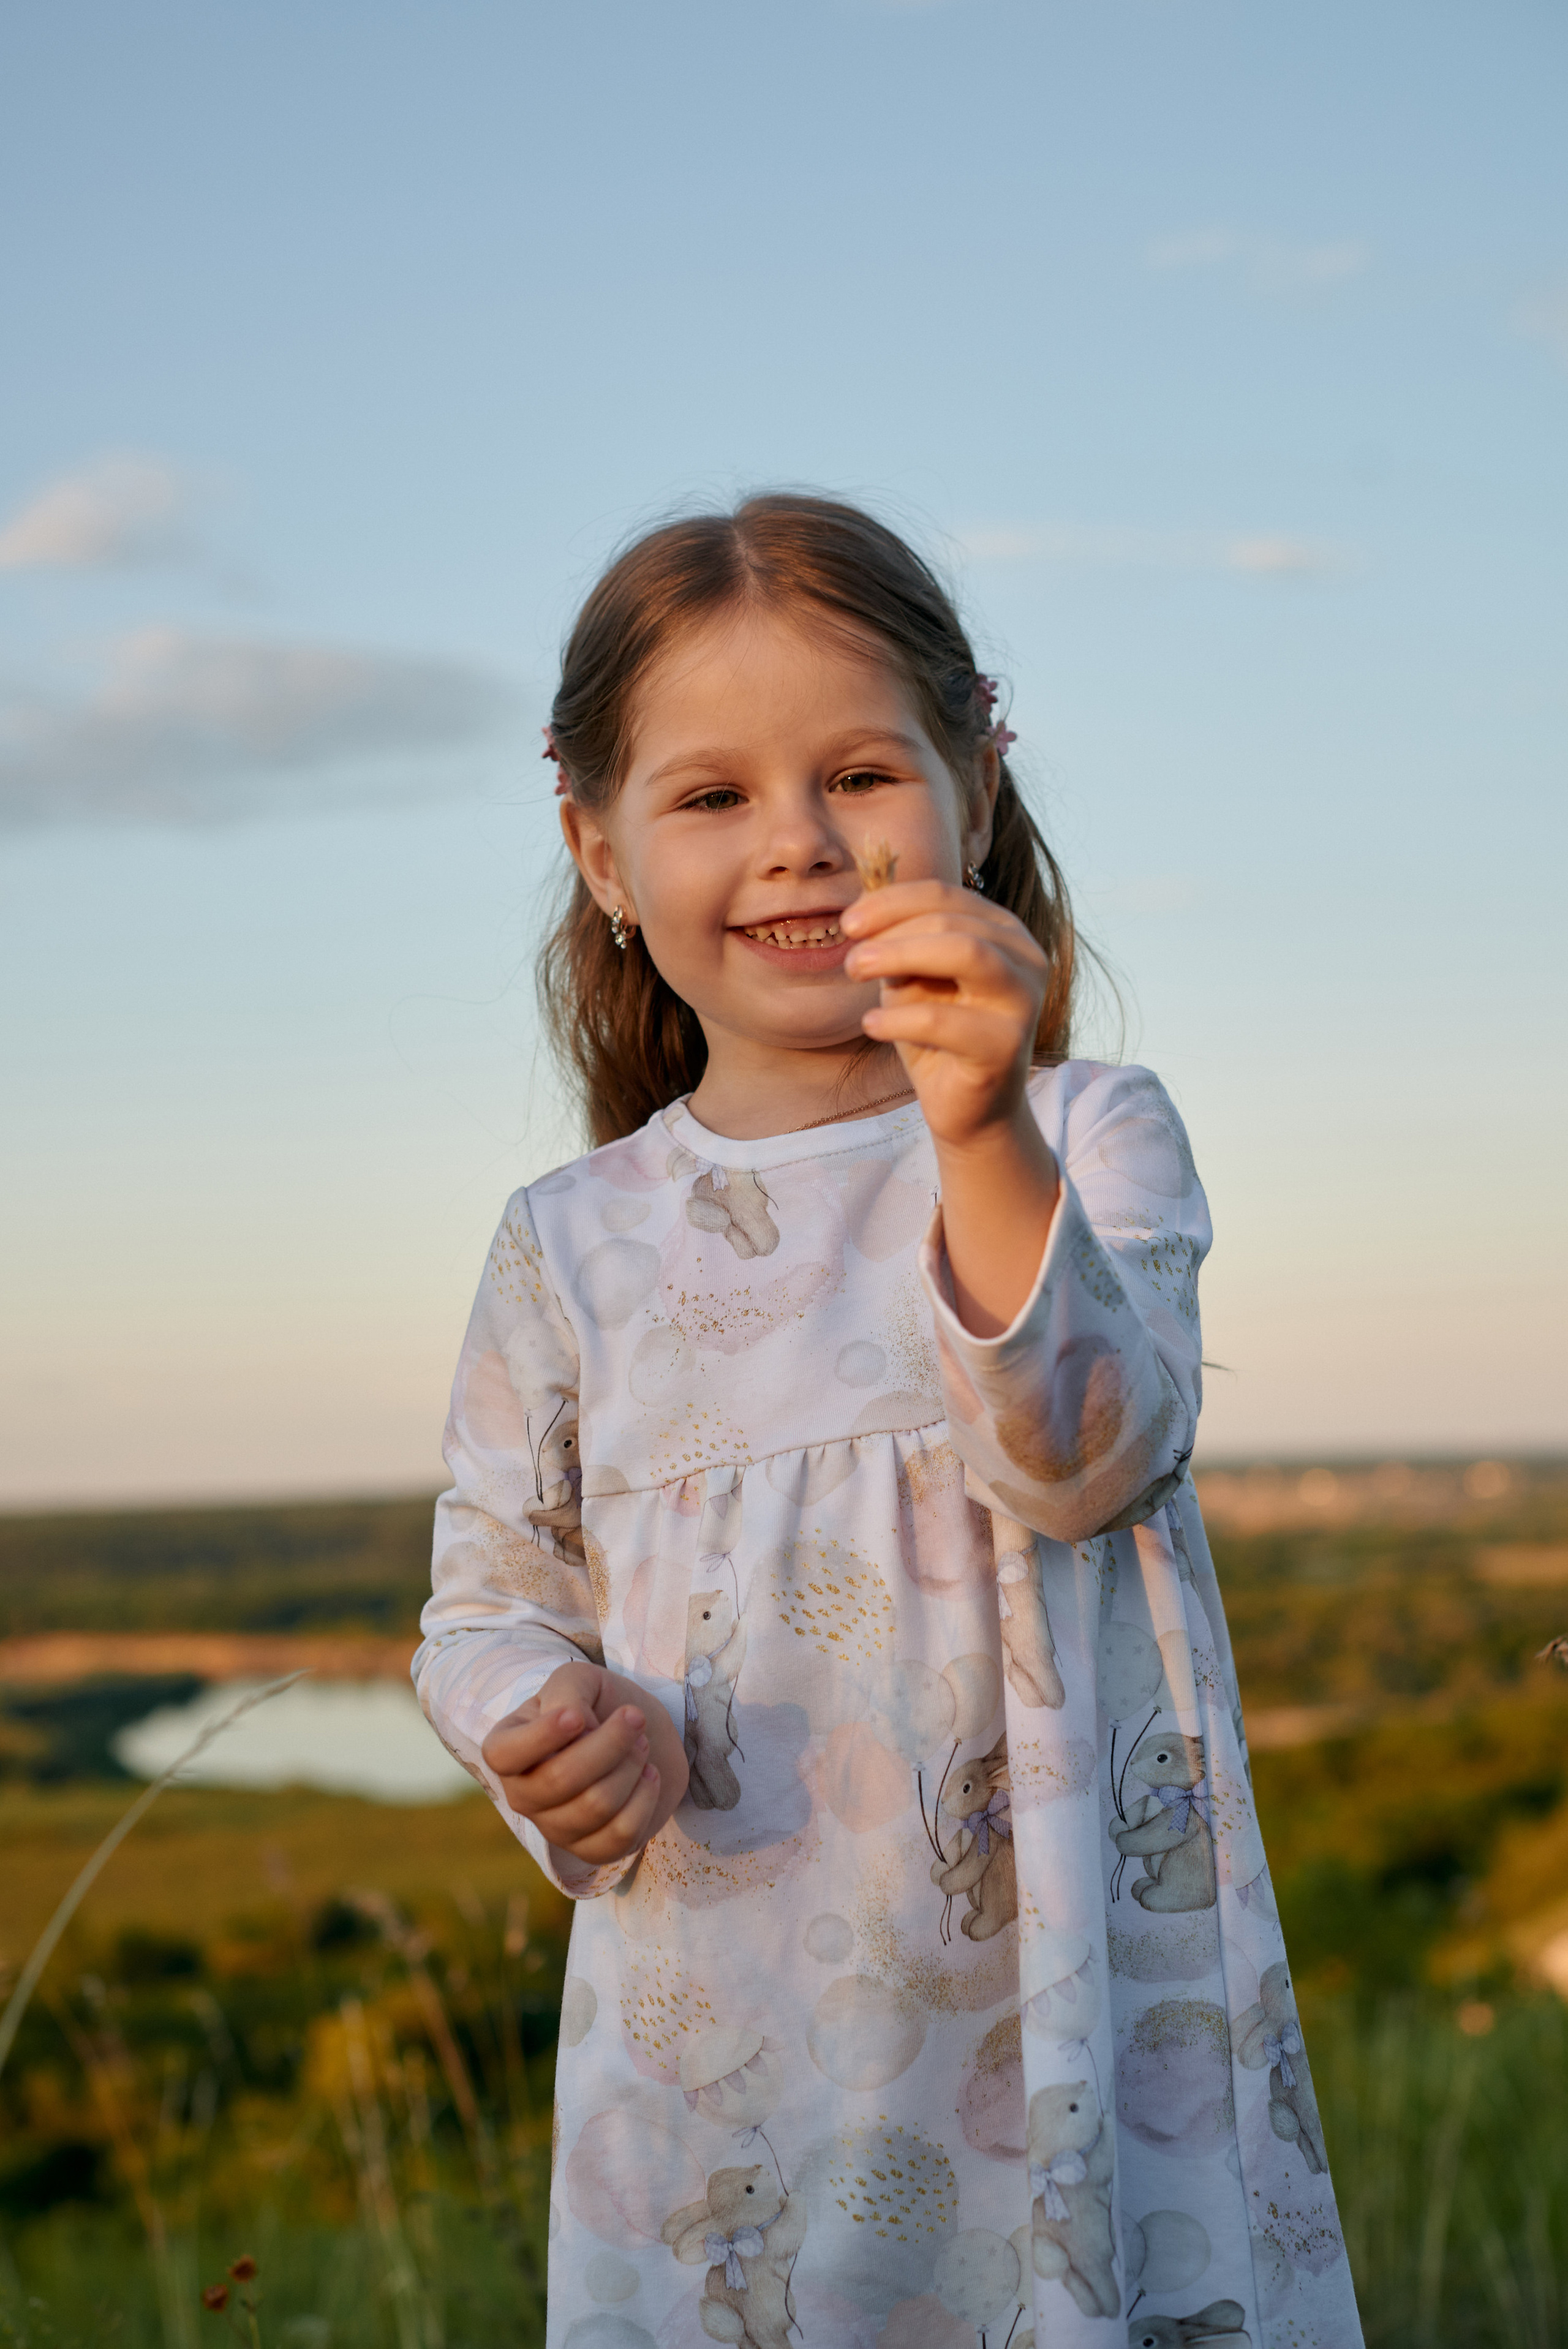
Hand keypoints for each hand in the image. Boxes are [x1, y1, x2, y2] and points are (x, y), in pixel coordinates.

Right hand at [481, 1661, 688, 1866]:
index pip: (503, 1755)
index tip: (579, 1715)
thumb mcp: (579, 1679)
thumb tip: (576, 1726)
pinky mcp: (590, 1850)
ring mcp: (553, 1828)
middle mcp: (522, 1794)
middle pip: (560, 1779)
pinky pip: (620, 1835)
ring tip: (641, 1744)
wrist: (639, 1737)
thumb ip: (568, 1693)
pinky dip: (645, 1798)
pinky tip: (649, 1776)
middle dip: (610, 1744)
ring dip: (631, 1766)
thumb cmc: (599, 1705)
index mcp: (507, 1747)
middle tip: (634, 1718)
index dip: (541, 1738)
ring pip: (595, 1805)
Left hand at [841, 878, 1058, 1336]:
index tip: (848, 922)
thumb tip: (863, 911)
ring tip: (856, 972)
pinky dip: (900, 1019)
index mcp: (1003, 931)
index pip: (945, 895)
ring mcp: (1024, 1000)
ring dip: (899, 956)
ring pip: (965, 953)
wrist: (966, 1109)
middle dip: (891, 933)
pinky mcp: (1009, 1045)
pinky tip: (872, 1026)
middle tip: (850, 960)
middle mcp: (1026, 957)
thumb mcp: (912, 978)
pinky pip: (946, 1020)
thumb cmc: (935, 1035)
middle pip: (952, 921)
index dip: (892, 901)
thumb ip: (898, 942)